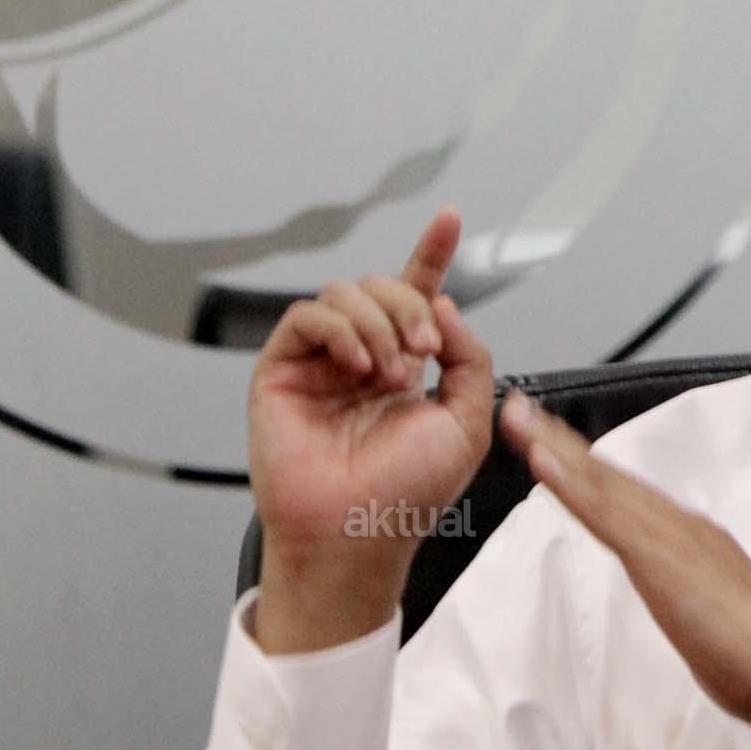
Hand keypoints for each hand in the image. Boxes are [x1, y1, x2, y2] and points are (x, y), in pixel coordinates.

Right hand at [250, 209, 495, 652]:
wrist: (356, 532)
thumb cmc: (407, 494)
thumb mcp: (467, 423)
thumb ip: (469, 357)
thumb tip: (444, 305)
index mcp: (402, 366)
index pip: (417, 296)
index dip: (431, 254)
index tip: (449, 218)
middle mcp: (360, 358)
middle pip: (383, 286)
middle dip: (411, 305)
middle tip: (423, 351)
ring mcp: (319, 363)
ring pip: (345, 294)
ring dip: (378, 322)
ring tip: (389, 372)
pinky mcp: (281, 371)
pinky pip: (306, 317)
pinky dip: (339, 328)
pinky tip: (357, 364)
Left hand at [497, 391, 750, 749]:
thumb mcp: (718, 620)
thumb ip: (699, 602)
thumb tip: (689, 606)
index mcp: (694, 539)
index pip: (628, 496)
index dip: (588, 466)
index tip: (551, 440)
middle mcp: (679, 525)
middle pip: (609, 477)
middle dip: (561, 441)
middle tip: (520, 408)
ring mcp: (668, 535)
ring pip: (601, 483)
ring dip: (557, 447)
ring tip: (519, 417)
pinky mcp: (656, 556)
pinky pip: (603, 512)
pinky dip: (572, 483)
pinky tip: (542, 460)